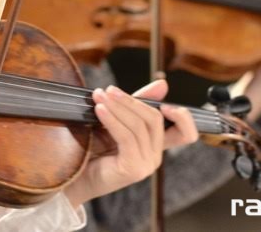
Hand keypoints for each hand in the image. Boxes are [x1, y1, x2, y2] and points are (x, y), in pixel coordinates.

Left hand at [63, 80, 197, 207]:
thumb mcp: (117, 121)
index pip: (185, 134)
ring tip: (99, 96)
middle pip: (155, 120)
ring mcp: (146, 164)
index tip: (165, 104)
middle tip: (109, 90)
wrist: (75, 176)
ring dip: (117, 107)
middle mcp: (155, 156)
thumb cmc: (94, 148)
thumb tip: (163, 83)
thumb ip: (137, 104)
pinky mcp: (132, 168)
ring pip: (139, 126)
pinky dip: (112, 119)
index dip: (183, 117)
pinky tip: (99, 109)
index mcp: (156, 145)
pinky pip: (126, 137)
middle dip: (131, 101)